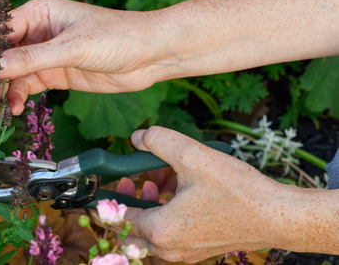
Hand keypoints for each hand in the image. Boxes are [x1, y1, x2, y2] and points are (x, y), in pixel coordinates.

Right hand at [0, 0, 170, 114]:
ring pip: (13, 74)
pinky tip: (14, 109)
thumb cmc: (117, 36)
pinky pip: (29, 86)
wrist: (152, 54)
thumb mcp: (72, 48)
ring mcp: (47, 54)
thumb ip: (31, 58)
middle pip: (2, 55)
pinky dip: (18, 97)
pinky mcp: (57, 74)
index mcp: (39, 12)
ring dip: (2, 92)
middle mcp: (39, 32)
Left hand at [120, 126, 290, 261]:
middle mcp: (168, 249)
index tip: (116, 178)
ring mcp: (185, 254)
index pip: (117, 218)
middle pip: (131, 229)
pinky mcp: (199, 251)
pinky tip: (182, 190)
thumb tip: (138, 137)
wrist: (278, 217)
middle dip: (130, 200)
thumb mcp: (192, 155)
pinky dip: (168, 213)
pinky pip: (171, 235)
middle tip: (137, 178)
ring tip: (162, 179)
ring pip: (151, 232)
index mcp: (160, 231)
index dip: (112, 194)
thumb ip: (158, 141)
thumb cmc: (237, 191)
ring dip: (150, 205)